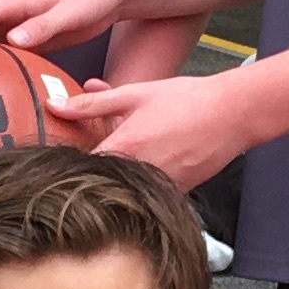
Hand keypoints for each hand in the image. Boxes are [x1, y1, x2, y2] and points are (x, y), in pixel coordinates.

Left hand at [45, 70, 252, 191]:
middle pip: (100, 180)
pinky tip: (150, 159)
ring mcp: (159, 186)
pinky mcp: (176, 193)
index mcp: (125, 148)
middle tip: (90, 153)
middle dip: (91, 169)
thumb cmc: (187, 101)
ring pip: (124, 188)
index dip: (67, 161)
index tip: (60, 154)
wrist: (232, 114)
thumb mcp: (134, 94)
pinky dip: (140, 179)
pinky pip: (147, 191)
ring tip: (130, 153)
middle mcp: (140, 173)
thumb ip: (93, 103)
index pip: (80, 165)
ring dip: (117, 175)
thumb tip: (55, 106)